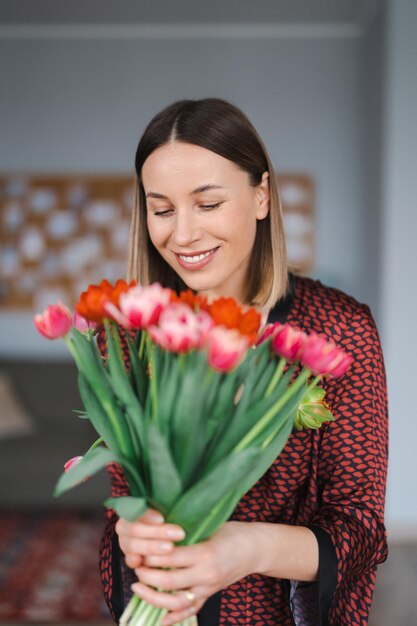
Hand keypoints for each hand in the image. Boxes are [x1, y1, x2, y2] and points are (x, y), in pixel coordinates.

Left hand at [115, 510, 259, 625]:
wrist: (255, 548)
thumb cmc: (231, 532)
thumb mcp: (210, 526)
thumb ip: (186, 532)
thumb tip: (158, 532)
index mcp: (205, 552)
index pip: (170, 556)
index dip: (151, 554)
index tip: (140, 547)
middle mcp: (206, 574)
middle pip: (168, 581)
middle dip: (147, 575)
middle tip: (136, 566)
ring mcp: (208, 588)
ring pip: (176, 602)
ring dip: (153, 598)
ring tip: (138, 588)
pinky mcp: (210, 595)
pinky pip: (191, 610)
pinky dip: (175, 617)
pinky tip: (161, 619)